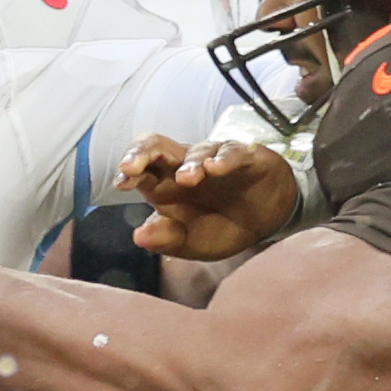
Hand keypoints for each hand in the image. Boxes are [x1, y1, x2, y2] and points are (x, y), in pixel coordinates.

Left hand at [118, 134, 298, 260]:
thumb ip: (167, 240)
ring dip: (190, 164)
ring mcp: (213, 158)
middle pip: (157, 147)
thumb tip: (138, 236)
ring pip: (196, 151)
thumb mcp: (192, 243)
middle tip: (131, 166)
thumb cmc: (221, 227)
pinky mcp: (244, 157)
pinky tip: (216, 168)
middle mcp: (184, 167)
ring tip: (187, 179)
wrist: (267, 221)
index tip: (123, 182)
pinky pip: (232, 152)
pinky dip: (223, 159)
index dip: (129, 172)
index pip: (140, 169)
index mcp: (165, 186)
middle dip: (141, 152)